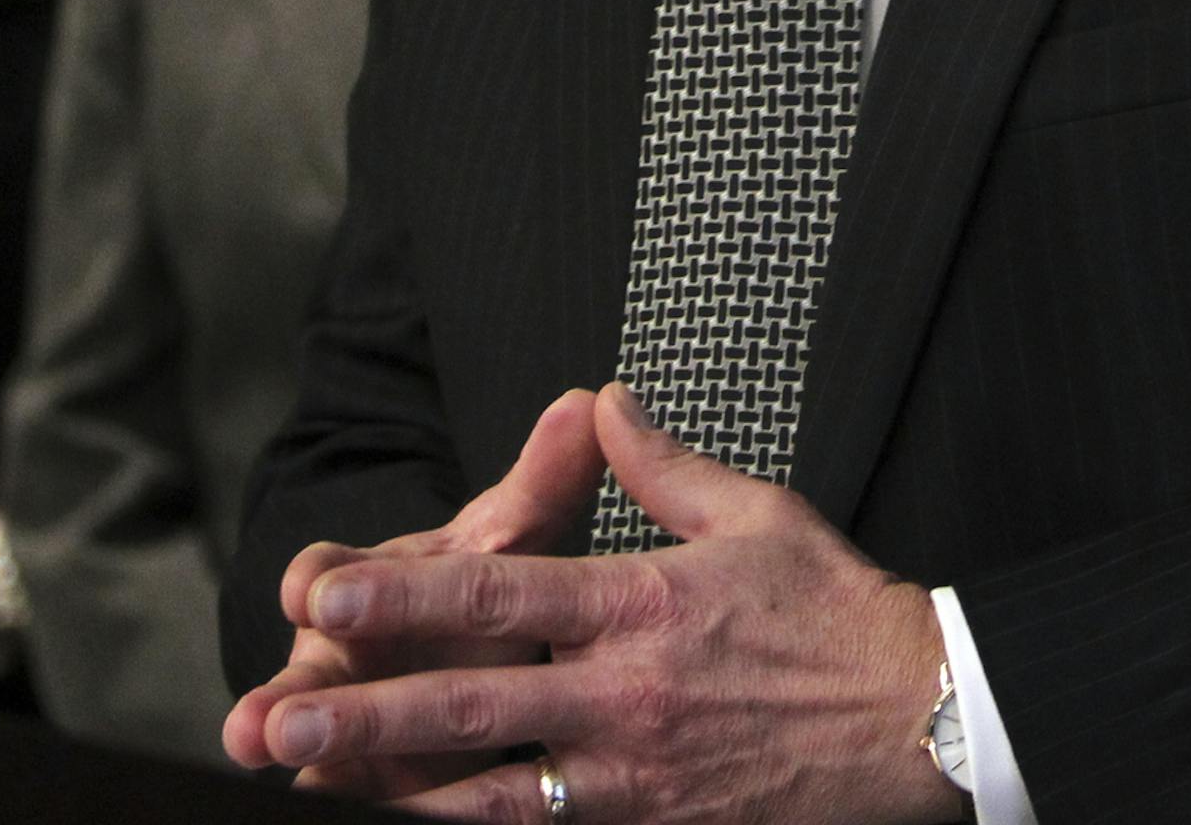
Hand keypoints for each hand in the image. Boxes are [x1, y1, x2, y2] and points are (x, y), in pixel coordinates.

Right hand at [223, 387, 613, 800]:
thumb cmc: (482, 584)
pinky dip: (341, 806)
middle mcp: (342, 653)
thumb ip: (542, 481)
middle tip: (260, 721)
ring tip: (268, 768)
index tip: (311, 589)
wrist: (466, 655)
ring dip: (295, 756)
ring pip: (313, 743)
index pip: (330, 572)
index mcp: (368, 583)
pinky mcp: (362, 781)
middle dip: (288, 695)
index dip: (321, 579)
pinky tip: (331, 817)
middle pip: (308, 672)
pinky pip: (345, 796)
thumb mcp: (510, 535)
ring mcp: (345, 723)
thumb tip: (589, 402)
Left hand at [229, 382, 960, 822]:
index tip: (327, 591)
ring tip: (307, 785)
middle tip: (272, 716)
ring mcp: (634, 779)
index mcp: (641, 604)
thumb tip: (605, 404)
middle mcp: (623, 696)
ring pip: (489, 795)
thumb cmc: (837, 611)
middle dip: (362, 715)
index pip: (501, 593)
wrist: (918, 720)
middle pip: (471, 707)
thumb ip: (664, 464)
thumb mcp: (756, 512)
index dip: (406, 594)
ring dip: (392, 792)